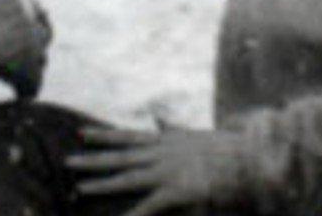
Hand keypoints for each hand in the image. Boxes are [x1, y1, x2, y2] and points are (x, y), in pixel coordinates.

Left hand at [65, 127, 251, 215]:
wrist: (254, 157)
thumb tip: (157, 115)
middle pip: (120, 157)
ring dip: (102, 183)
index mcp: (166, 141)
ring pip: (127, 178)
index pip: (128, 137)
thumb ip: (171, 128)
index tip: (81, 133)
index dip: (103, 136)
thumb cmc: (229, 149)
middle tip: (68, 161)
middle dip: (93, 159)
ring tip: (80, 187)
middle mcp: (162, 153)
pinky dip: (133, 215)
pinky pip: (149, 206)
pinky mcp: (178, 191)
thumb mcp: (194, 134)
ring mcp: (168, 172)